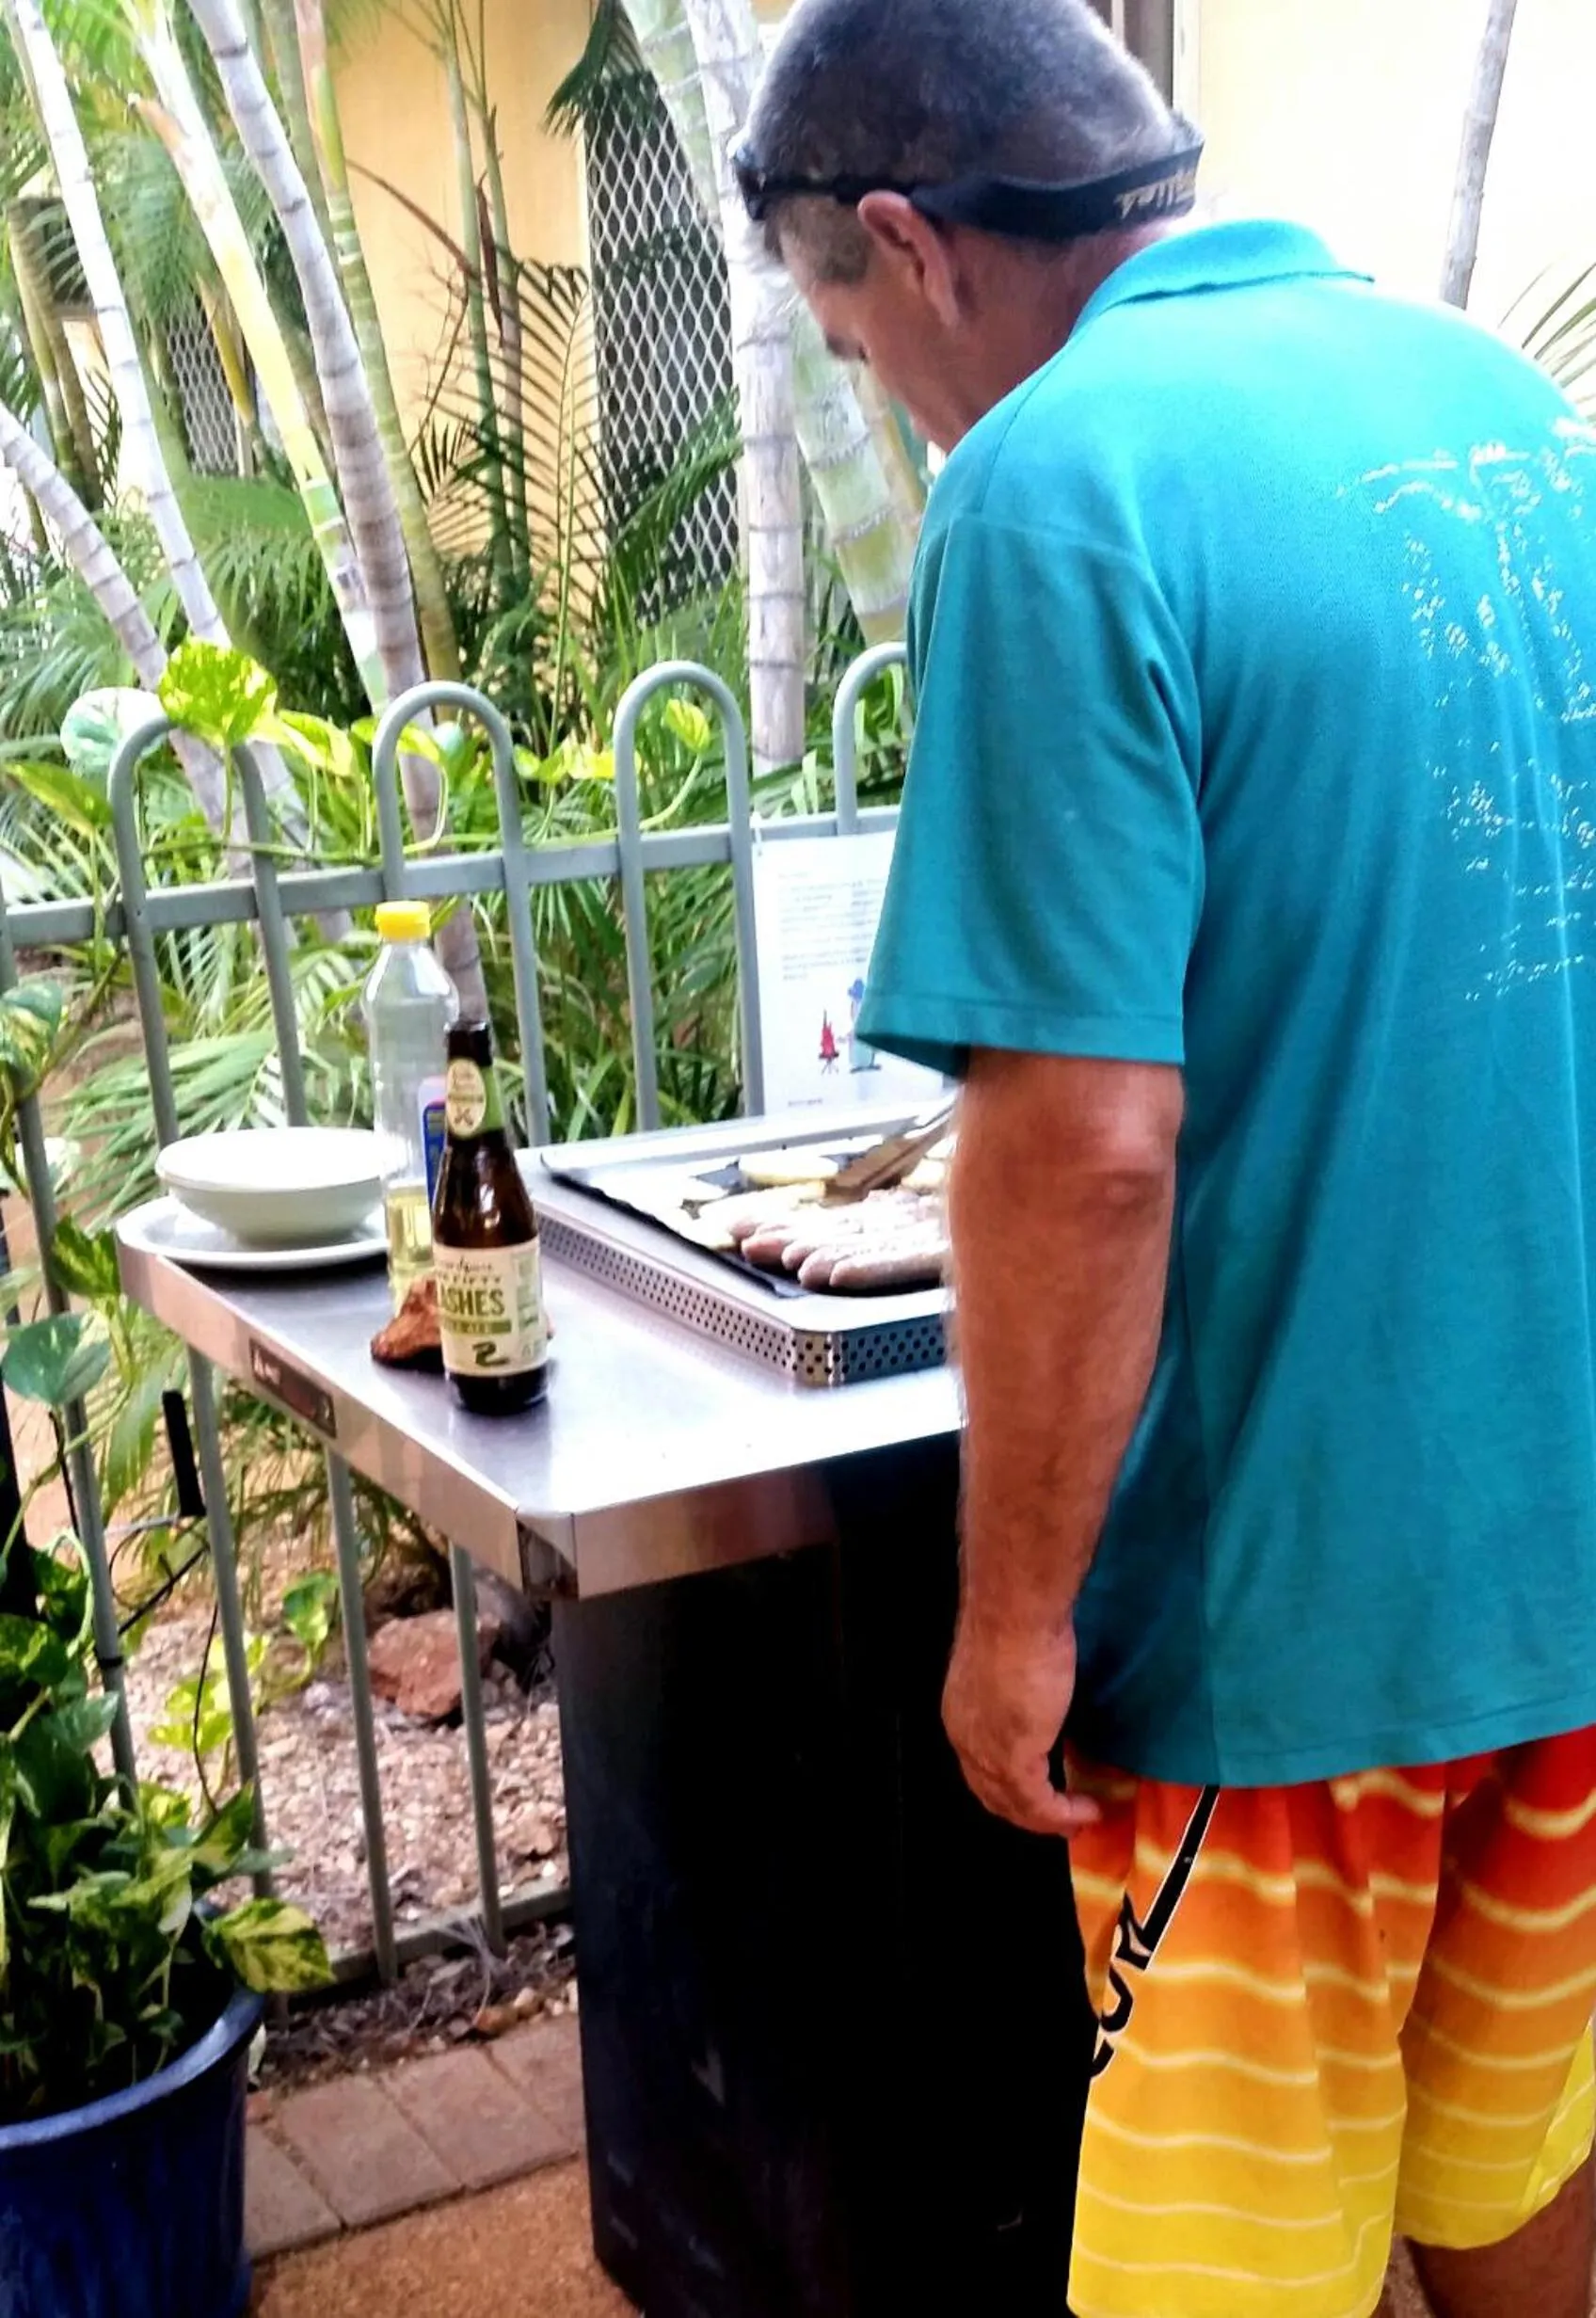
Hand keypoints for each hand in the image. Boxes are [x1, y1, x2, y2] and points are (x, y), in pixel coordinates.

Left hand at [942, 1613, 1100, 1838]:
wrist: (1014, 1612)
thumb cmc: (1015, 1620)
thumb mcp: (1014, 1662)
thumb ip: (1021, 1686)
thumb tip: (1042, 1691)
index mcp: (962, 1712)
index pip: (981, 1765)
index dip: (1010, 1786)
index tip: (1044, 1792)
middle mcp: (966, 1737)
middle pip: (993, 1793)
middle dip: (1027, 1812)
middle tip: (1063, 1818)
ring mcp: (986, 1753)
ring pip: (1014, 1806)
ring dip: (1050, 1820)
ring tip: (1080, 1819)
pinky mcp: (1013, 1761)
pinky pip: (1038, 1805)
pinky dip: (1064, 1815)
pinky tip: (1088, 1811)